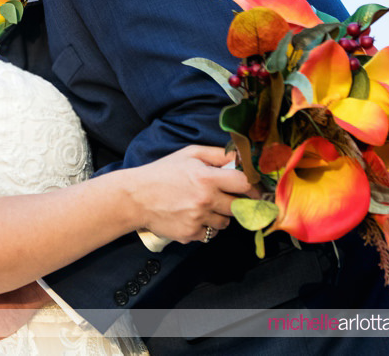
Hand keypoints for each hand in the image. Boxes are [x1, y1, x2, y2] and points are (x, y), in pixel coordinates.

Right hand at [130, 145, 255, 243]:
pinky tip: (192, 217)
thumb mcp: (189, 154)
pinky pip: (210, 235)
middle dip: (235, 202)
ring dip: (220, 216)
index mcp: (207, 178)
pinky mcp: (190, 235)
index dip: (252, 186)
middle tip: (225, 197)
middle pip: (239, 207)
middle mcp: (205, 200)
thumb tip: (241, 158)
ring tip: (203, 206)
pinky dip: (205, 228)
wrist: (135, 197)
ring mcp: (198, 220)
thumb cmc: (162, 172)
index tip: (253, 189)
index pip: (244, 184)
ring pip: (225, 223)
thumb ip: (218, 154)